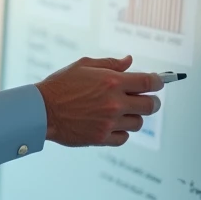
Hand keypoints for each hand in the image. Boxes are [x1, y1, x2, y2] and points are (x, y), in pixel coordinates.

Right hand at [34, 55, 163, 146]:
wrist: (42, 110)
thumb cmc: (61, 85)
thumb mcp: (84, 65)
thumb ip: (110, 64)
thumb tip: (130, 61)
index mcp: (112, 81)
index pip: (149, 82)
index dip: (158, 82)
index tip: (158, 82)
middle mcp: (114, 103)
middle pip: (150, 105)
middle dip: (151, 101)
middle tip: (145, 99)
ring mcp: (109, 122)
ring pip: (138, 123)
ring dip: (134, 116)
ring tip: (123, 111)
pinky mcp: (101, 138)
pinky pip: (124, 138)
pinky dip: (122, 131)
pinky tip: (113, 124)